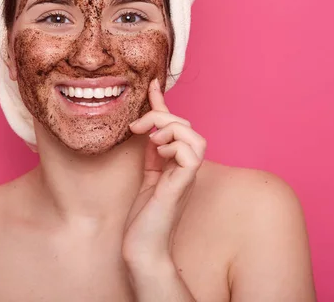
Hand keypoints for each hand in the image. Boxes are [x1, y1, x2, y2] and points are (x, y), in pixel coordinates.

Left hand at [122, 78, 206, 268]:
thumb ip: (149, 150)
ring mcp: (186, 177)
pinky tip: (158, 152)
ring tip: (151, 139)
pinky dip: (175, 145)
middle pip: (188, 128)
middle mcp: (186, 168)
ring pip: (195, 137)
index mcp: (177, 164)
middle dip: (163, 117)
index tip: (151, 85)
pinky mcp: (182, 185)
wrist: (142, 248)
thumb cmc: (143, 217)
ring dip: (171, 130)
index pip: (176, 127)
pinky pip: (191, 154)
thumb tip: (145, 126)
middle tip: (138, 127)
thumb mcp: (144, 173)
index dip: (163, 104)